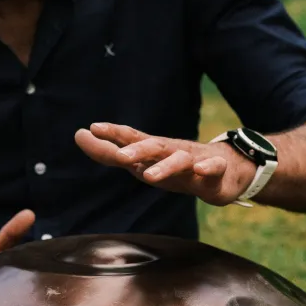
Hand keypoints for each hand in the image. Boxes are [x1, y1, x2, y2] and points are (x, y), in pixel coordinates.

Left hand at [75, 123, 256, 205]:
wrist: (225, 169)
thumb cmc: (176, 167)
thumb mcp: (141, 162)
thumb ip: (111, 152)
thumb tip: (80, 136)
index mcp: (153, 151)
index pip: (130, 139)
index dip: (112, 135)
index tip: (90, 129)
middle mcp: (171, 152)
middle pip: (153, 146)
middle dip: (137, 150)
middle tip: (120, 156)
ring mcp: (193, 161)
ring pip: (179, 160)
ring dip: (165, 166)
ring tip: (149, 176)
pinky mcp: (214, 173)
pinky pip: (213, 169)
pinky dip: (207, 168)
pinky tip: (200, 170)